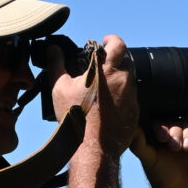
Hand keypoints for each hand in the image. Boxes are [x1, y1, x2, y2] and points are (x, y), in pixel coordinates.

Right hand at [39, 35, 139, 154]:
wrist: (93, 147)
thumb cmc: (75, 116)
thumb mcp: (60, 87)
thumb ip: (57, 63)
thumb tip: (52, 48)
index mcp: (108, 70)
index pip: (118, 44)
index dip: (112, 40)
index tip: (106, 42)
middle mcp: (124, 81)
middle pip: (126, 61)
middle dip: (116, 61)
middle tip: (102, 67)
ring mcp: (132, 97)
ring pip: (129, 81)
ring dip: (119, 80)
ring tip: (103, 88)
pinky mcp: (135, 113)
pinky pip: (131, 99)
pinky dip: (122, 98)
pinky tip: (109, 106)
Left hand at [131, 118, 187, 187]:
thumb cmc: (161, 175)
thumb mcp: (148, 159)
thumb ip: (139, 144)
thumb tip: (132, 128)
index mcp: (158, 132)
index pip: (159, 119)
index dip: (161, 125)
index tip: (161, 139)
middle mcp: (173, 130)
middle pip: (175, 118)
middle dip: (175, 130)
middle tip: (174, 147)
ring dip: (187, 133)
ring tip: (185, 149)